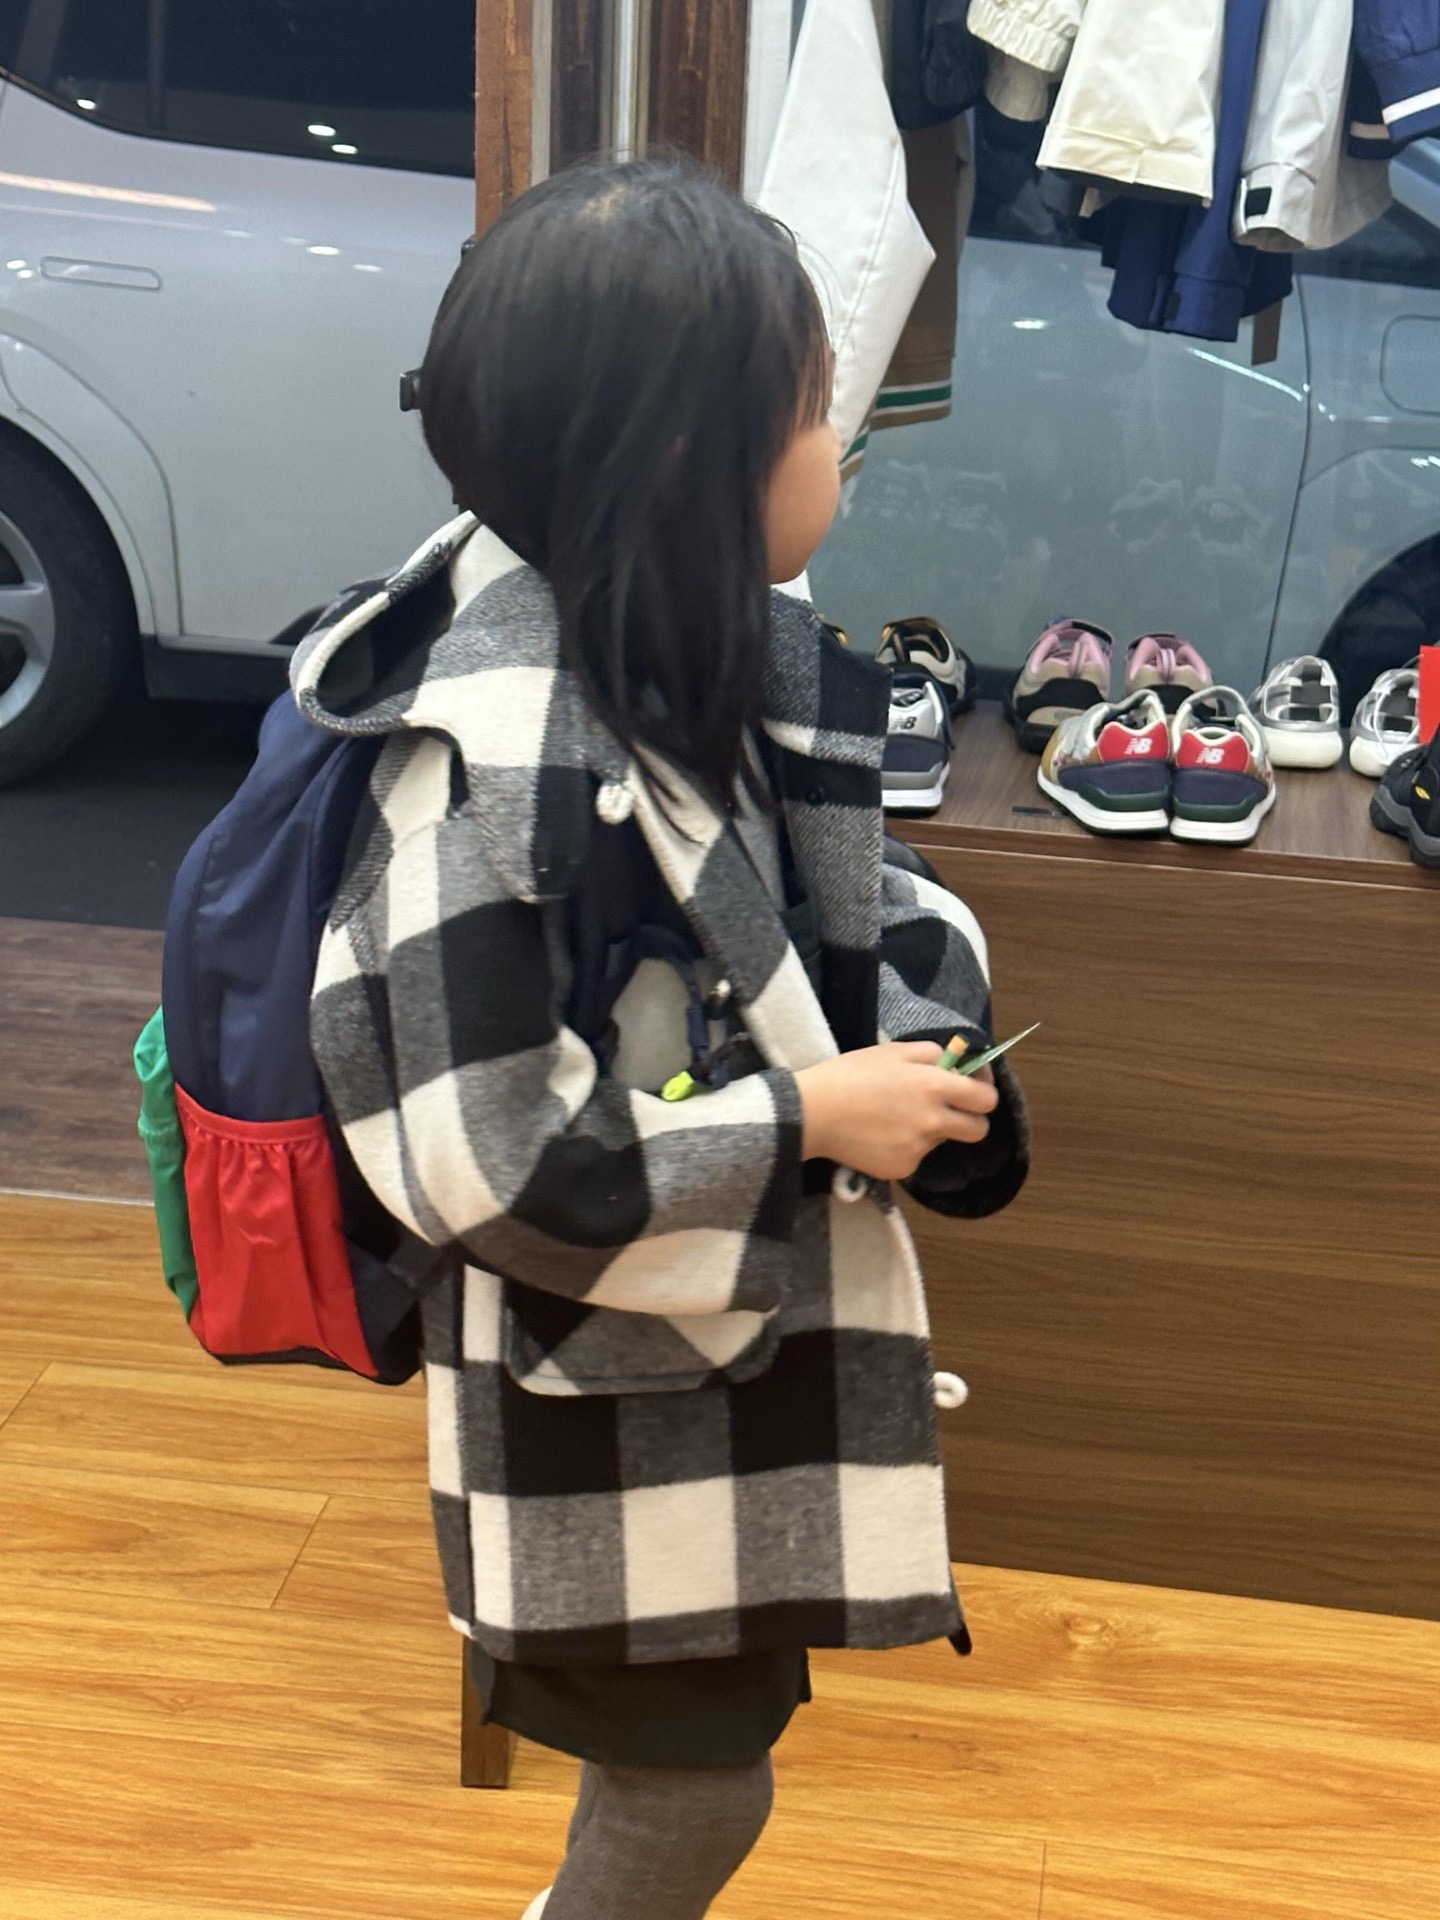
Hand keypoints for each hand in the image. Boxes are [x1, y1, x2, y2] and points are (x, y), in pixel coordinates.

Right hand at [796, 1041, 997, 1181]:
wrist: (812, 1113)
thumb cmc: (850, 1074)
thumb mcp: (892, 1051)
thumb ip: (932, 1054)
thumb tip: (955, 1064)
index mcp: (935, 1086)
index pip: (986, 1099)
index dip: (984, 1092)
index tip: (974, 1087)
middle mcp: (933, 1121)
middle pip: (978, 1130)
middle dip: (970, 1119)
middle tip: (948, 1109)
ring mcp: (919, 1149)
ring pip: (941, 1141)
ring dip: (930, 1129)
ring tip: (895, 1117)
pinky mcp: (902, 1169)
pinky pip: (916, 1156)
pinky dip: (905, 1146)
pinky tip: (880, 1134)